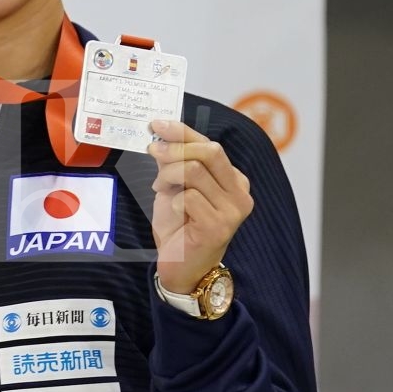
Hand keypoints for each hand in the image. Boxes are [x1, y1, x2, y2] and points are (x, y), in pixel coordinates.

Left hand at [147, 119, 252, 293]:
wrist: (182, 268)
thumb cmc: (180, 228)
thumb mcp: (175, 189)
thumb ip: (175, 164)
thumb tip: (162, 135)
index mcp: (234, 180)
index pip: (211, 145)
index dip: (183, 131)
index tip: (157, 124)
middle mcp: (240, 193)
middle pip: (210, 152)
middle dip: (176, 147)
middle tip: (152, 150)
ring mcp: (233, 211)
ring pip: (195, 172)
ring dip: (168, 176)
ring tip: (160, 189)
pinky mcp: (219, 227)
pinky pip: (188, 198)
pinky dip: (172, 201)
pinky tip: (173, 213)